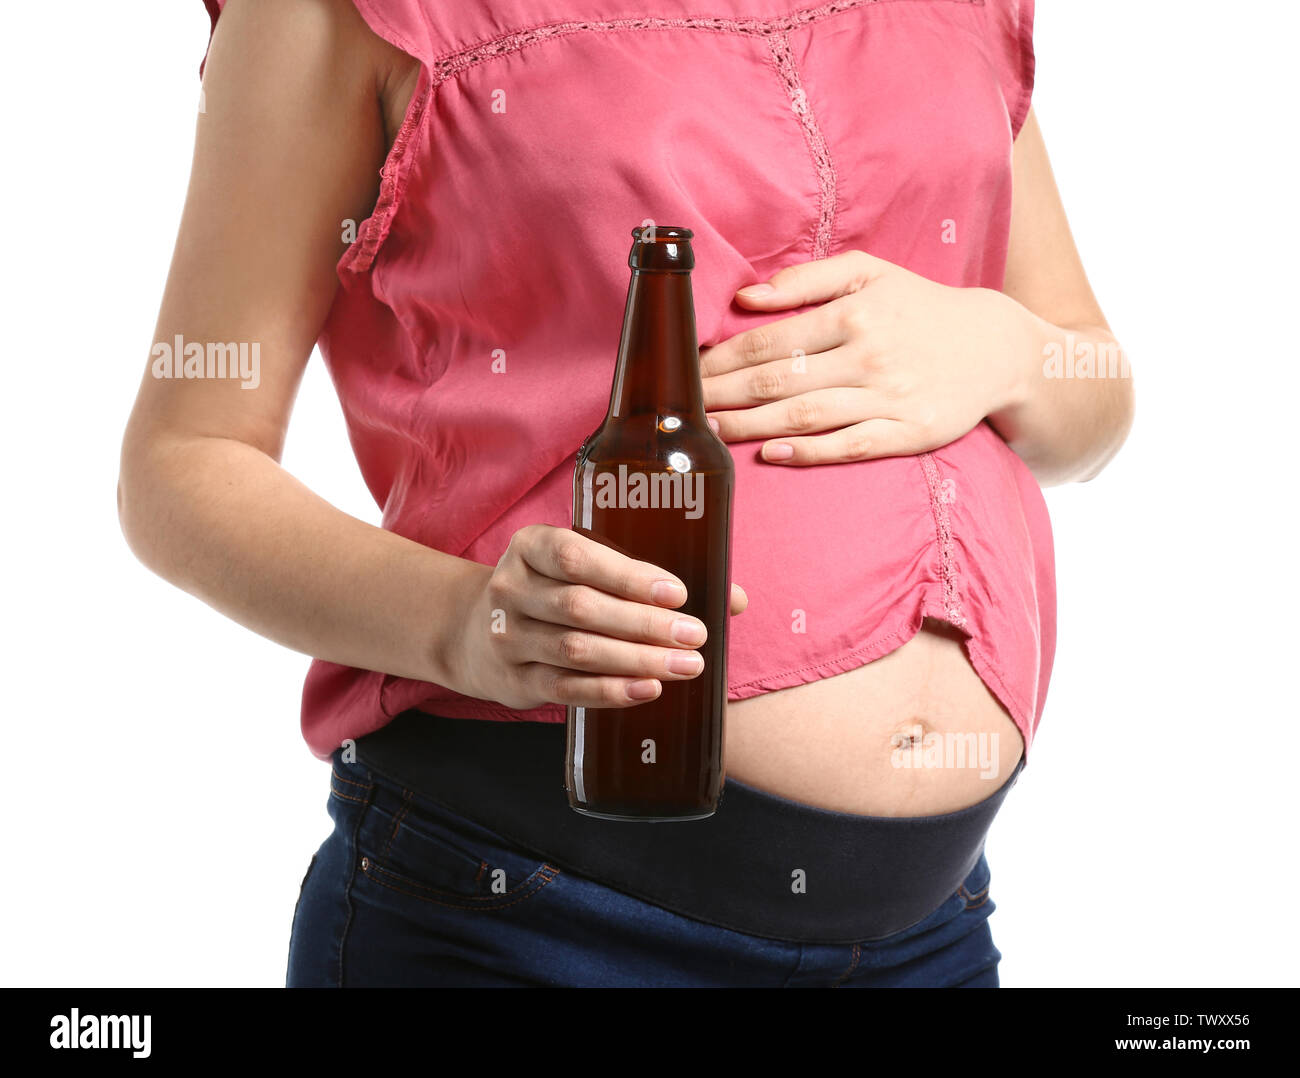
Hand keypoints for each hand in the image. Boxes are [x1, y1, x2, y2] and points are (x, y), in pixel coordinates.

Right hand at [448, 524, 747, 709]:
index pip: (574, 556)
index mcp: (530, 546)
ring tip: (687, 664)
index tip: (676, 592)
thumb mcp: (584, 565)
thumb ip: (646, 574)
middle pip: (581, 607)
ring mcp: (508, 638)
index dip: (627, 575)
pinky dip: (610, 691)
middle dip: (644, 624)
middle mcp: (511, 589)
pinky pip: (566, 689)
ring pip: (576, 651)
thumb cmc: (554, 590)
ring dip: (637, 659)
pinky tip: (648, 689)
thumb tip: (733, 598)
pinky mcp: (515, 680)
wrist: (476, 631)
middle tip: (695, 634)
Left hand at [700, 250, 1030, 464]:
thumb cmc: (920, 308)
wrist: (996, 348)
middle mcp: (869, 354)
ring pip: (807, 415)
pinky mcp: (911, 433)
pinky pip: (852, 445)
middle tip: (681, 408)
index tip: (687, 371)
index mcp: (853, 313)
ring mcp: (891, 397)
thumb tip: (746, 296)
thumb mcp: (870, 273)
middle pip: (779, 380)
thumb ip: (806, 279)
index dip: (723, 359)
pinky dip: (810, 452)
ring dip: (751, 425)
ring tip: (709, 431)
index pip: (770, 340)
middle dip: (723, 394)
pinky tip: (771, 454)